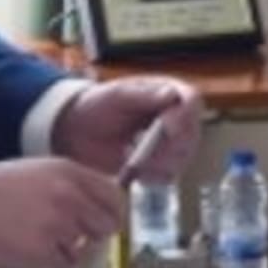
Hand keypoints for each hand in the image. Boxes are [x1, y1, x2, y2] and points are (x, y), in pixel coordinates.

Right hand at [0, 158, 122, 267]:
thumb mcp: (36, 171)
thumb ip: (69, 185)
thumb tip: (95, 207)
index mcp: (68, 170)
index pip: (114, 195)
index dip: (110, 212)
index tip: (101, 221)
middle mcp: (69, 195)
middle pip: (107, 225)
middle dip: (92, 235)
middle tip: (67, 236)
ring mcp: (58, 224)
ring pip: (84, 250)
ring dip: (64, 250)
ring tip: (33, 238)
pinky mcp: (44, 251)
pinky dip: (50, 266)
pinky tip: (28, 252)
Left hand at [51, 77, 201, 180]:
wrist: (75, 130)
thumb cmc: (95, 104)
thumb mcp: (115, 95)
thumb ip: (143, 96)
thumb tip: (171, 95)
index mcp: (165, 92)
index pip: (191, 99)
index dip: (185, 115)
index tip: (168, 128)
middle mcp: (173, 117)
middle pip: (191, 133)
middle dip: (170, 145)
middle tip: (142, 147)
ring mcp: (169, 143)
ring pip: (182, 158)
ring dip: (158, 162)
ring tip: (130, 155)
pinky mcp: (159, 165)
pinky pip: (167, 176)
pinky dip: (151, 175)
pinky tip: (132, 168)